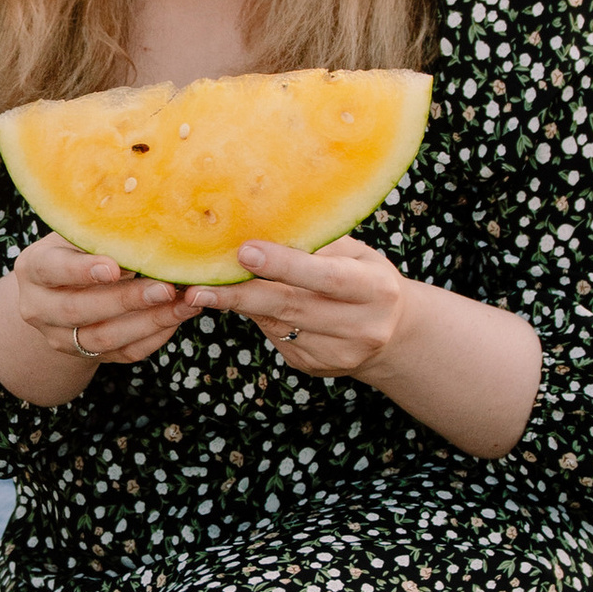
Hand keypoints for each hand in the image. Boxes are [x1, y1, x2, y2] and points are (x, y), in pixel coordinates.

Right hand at [0, 233, 205, 401]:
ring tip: (184, 304)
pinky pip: (123, 353)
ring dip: (148, 322)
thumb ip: (99, 230)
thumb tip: (148, 215)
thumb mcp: (76, 233)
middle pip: (79, 310)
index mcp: (32, 268)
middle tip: (166, 288)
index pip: (52, 270)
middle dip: (126, 300)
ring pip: (103, 338)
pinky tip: (177, 318)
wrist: (58, 291)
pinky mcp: (86, 356)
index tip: (115, 266)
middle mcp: (38, 308)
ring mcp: (60, 337)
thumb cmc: (75, 248)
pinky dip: (154, 337)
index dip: (82, 270)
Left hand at [216, 241, 543, 454]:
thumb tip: (259, 223)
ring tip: (205, 290)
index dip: (284, 266)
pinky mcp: (316, 367)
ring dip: (240, 307)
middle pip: (292, 308)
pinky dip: (259, 319)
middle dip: (241, 295)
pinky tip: (249, 304)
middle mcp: (362, 326)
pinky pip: (276, 339)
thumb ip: (317, 245)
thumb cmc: (365, 277)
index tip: (244, 253)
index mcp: (375, 289)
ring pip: (278, 326)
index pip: (324, 277)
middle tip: (198, 286)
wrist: (394, 332)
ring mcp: (339, 353)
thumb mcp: (356, 255)